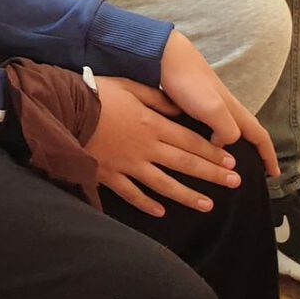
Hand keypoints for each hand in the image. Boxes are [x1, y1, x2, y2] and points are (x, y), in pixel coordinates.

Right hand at [86, 75, 241, 216]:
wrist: (64, 111)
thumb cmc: (96, 94)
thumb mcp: (130, 86)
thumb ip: (157, 98)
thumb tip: (179, 107)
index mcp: (152, 125)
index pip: (190, 141)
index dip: (213, 153)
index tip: (232, 162)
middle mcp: (146, 148)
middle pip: (185, 164)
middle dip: (212, 174)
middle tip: (235, 183)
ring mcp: (128, 164)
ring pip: (164, 184)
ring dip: (188, 195)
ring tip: (208, 205)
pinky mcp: (110, 175)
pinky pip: (131, 194)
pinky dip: (146, 204)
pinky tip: (161, 212)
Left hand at [154, 31, 278, 173]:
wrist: (166, 57)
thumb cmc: (190, 83)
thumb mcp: (213, 109)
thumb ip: (226, 129)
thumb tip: (224, 146)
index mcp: (234, 111)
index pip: (260, 136)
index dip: (269, 155)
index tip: (274, 174)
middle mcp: (226, 108)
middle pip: (248, 133)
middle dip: (256, 152)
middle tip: (256, 171)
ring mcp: (210, 105)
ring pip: (229, 130)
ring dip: (235, 146)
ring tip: (229, 164)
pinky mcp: (193, 103)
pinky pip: (211, 127)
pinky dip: (214, 139)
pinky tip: (203, 145)